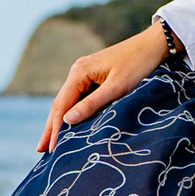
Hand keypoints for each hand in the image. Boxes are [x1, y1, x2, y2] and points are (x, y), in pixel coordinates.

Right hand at [39, 23, 170, 153]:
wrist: (153, 45)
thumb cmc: (138, 65)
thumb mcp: (116, 88)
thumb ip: (92, 104)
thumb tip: (66, 120)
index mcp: (79, 72)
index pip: (61, 105)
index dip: (55, 128)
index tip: (52, 148)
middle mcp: (77, 71)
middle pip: (60, 103)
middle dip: (51, 126)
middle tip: (41, 150)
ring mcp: (85, 73)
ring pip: (68, 101)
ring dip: (59, 121)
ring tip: (50, 142)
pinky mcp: (94, 76)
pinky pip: (78, 97)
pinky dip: (72, 112)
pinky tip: (70, 124)